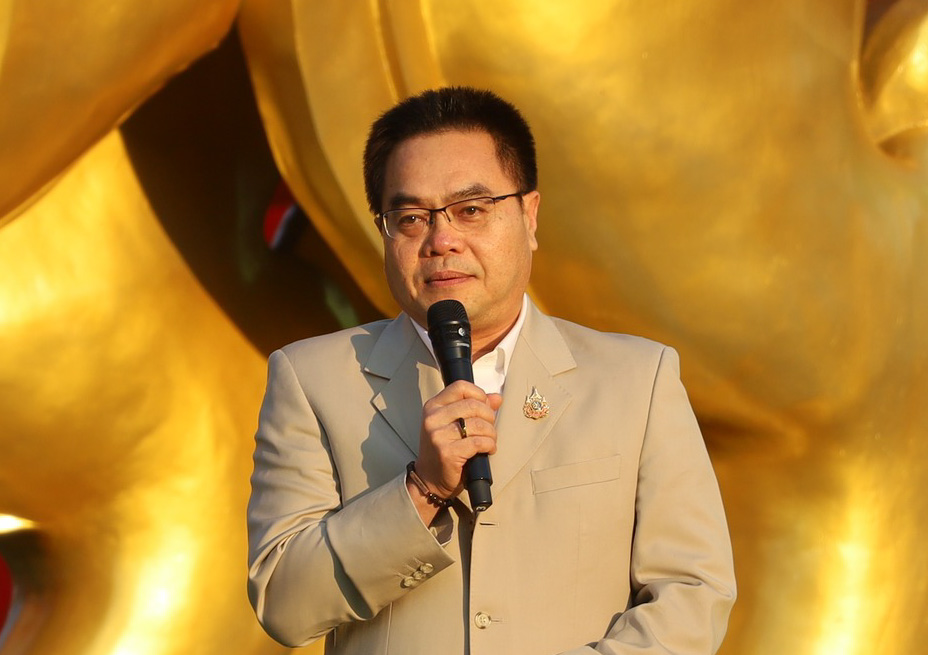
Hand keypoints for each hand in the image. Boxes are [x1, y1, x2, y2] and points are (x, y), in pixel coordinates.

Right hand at [413, 380, 501, 499]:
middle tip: (490, 428)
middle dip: (489, 416)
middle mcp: (433, 418)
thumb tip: (496, 398)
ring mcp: (439, 436)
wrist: (429, 479)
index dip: (479, 394)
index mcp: (433, 406)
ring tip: (489, 440)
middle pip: (473, 405)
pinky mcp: (447, 452)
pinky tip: (488, 449)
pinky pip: (478, 442)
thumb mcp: (453, 424)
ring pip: (478, 424)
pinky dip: (489, 445)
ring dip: (491, 433)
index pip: (460, 387)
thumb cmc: (443, 450)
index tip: (485, 407)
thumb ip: (474, 408)